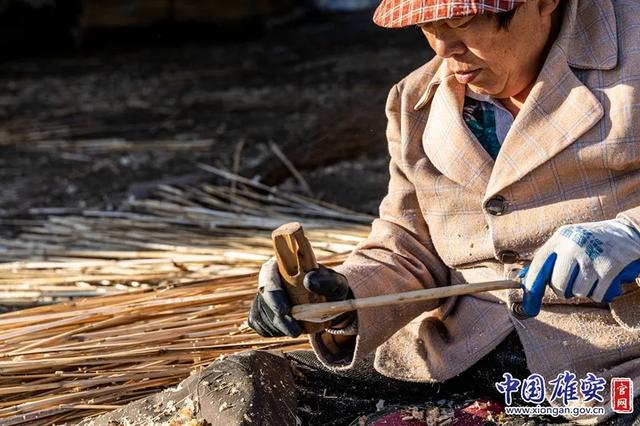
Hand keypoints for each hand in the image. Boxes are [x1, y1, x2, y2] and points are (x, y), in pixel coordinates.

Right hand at [248, 257, 350, 337]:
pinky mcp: (261, 313)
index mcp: (281, 265)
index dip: (273, 294)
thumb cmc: (330, 289)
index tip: (284, 311)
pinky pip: (260, 326)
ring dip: (278, 327)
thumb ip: (326, 281)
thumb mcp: (335, 283)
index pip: (268, 276)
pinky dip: (274, 332)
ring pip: (261, 315)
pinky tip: (289, 330)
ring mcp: (262, 296)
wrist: (327, 302)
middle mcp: (267, 279)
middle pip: (262, 299)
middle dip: (276, 319)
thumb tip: (309, 282)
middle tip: (295, 331)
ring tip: (299, 330)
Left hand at [518, 218, 639, 316]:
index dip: (531, 289)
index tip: (529, 307)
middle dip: (563, 291)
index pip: (538, 267)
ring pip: (578, 292)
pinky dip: (600, 294)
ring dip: (583, 291)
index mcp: (559, 238)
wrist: (626, 232)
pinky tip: (603, 280)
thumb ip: (548, 259)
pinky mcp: (611, 267)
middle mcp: (573, 245)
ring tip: (590, 278)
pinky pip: (597, 294)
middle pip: (558, 284)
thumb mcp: (566, 241)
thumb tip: (523, 281)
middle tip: (571, 285)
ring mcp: (592, 256)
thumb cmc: (589, 241)